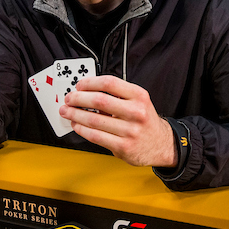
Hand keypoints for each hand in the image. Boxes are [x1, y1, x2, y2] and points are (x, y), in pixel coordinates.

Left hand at [61, 75, 175, 167]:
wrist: (161, 144)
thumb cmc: (144, 121)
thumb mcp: (138, 102)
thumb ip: (117, 95)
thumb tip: (86, 92)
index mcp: (139, 96)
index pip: (109, 83)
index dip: (90, 82)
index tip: (79, 85)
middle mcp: (136, 112)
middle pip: (99, 100)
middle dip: (78, 98)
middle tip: (69, 99)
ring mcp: (130, 131)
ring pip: (94, 120)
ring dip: (75, 115)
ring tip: (67, 112)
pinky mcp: (123, 146)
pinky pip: (95, 136)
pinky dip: (82, 129)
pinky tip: (77, 125)